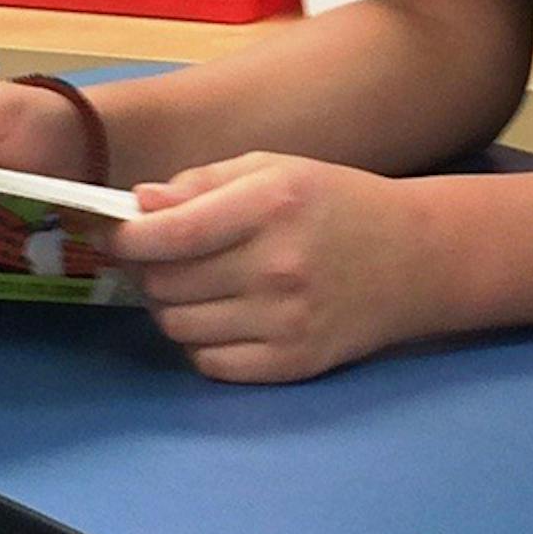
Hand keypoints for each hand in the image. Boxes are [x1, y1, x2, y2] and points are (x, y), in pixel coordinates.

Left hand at [108, 155, 430, 382]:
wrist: (417, 261)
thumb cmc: (337, 205)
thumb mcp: (275, 170)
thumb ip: (202, 184)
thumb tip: (139, 206)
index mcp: (272, 206)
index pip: (170, 235)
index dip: (127, 239)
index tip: (115, 235)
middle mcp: (277, 268)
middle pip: (165, 284)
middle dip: (149, 271)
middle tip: (164, 258)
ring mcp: (286, 322)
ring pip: (178, 326)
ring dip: (172, 307)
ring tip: (195, 286)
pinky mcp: (293, 363)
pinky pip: (209, 364)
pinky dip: (201, 342)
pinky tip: (221, 318)